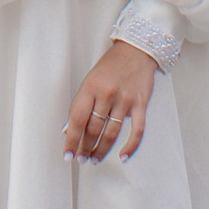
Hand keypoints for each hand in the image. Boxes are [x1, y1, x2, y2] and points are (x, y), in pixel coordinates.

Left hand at [65, 44, 154, 161]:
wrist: (136, 50)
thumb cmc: (110, 66)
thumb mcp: (90, 81)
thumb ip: (80, 105)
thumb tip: (69, 129)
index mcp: (90, 88)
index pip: (77, 120)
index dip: (71, 140)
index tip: (68, 154)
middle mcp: (106, 94)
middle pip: (93, 129)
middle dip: (85, 147)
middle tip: (81, 159)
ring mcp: (124, 100)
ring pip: (111, 133)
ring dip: (102, 149)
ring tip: (95, 159)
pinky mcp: (140, 104)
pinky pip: (136, 130)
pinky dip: (130, 146)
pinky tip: (123, 156)